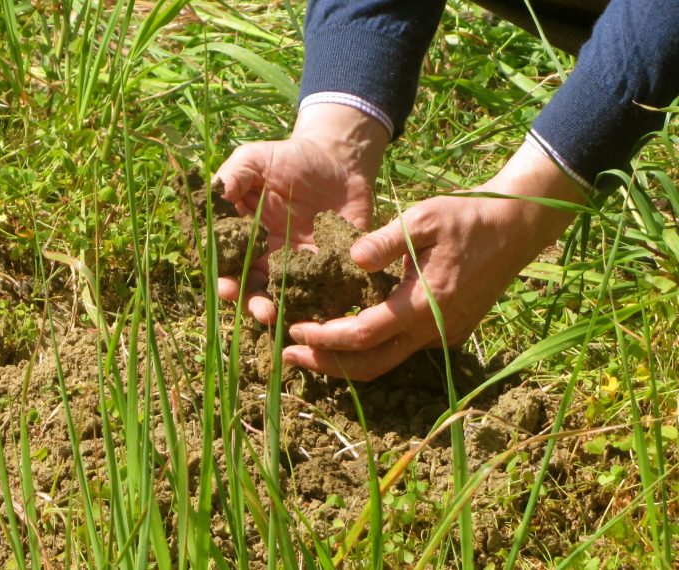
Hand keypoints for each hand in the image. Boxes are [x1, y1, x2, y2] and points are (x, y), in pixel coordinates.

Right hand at [215, 104, 388, 322]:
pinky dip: (322, 302)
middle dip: (255, 305)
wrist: (338, 160)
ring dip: (284, 311)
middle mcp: (270, 259)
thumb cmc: (291, 158)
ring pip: (288, 299)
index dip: (226, 279)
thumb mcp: (256, 159)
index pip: (230, 266)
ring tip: (284, 316)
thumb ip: (233, 177)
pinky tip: (322, 309)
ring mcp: (301, 267)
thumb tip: (215, 196)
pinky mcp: (332, 268)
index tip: (227, 286)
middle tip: (262, 311)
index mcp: (246, 239)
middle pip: (256, 291)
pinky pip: (327, 291)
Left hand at [283, 140, 586, 379]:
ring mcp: (443, 335)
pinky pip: (403, 349)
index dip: (324, 338)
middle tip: (288, 355)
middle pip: (370, 365)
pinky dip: (371, 348)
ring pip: (386, 361)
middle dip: (326, 365)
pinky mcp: (449, 332)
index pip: (362, 335)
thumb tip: (351, 260)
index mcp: (423, 304)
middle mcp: (432, 330)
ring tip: (310, 349)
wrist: (518, 227)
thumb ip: (385, 241)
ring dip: (346, 360)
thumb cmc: (469, 217)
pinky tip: (348, 332)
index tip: (293, 329)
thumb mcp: (424, 217)